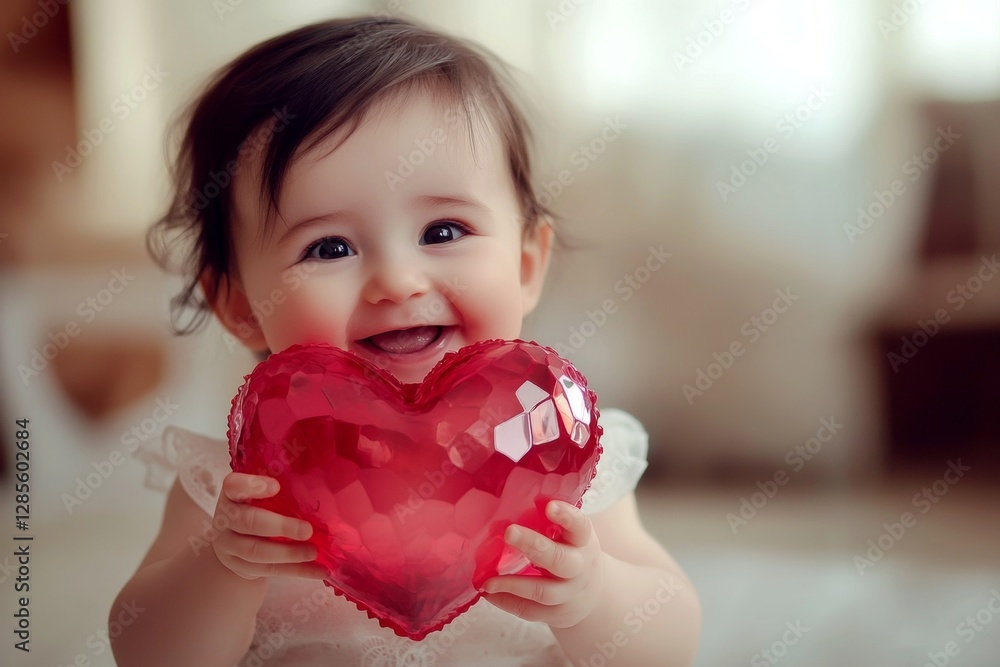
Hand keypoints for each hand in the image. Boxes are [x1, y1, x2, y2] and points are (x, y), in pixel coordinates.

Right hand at [211, 472, 327, 580]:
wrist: (235, 540)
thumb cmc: (257, 507)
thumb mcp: (262, 493)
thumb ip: (282, 488)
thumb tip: (318, 479)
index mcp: (232, 494)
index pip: (234, 486)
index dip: (252, 485)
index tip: (277, 486)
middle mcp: (225, 518)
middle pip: (248, 522)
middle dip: (280, 527)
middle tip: (307, 530)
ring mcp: (229, 545)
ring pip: (256, 552)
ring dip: (288, 553)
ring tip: (313, 552)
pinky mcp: (240, 567)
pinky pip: (269, 570)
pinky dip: (297, 571)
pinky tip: (320, 571)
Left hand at [482, 500, 604, 628]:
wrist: (591, 592)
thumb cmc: (570, 551)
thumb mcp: (568, 533)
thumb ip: (545, 522)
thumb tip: (504, 508)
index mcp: (583, 541)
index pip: (580, 526)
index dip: (566, 516)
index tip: (548, 506)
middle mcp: (580, 568)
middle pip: (560, 560)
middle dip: (534, 546)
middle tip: (509, 532)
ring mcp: (569, 594)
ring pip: (542, 591)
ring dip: (513, 584)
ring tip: (488, 580)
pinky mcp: (556, 613)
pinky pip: (530, 611)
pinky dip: (507, 602)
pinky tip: (489, 593)